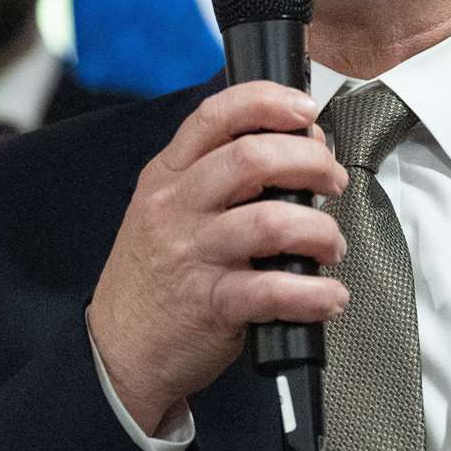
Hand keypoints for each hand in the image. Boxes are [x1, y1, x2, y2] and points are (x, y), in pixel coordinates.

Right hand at [87, 82, 349, 433]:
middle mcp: (177, 207)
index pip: (216, 115)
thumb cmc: (155, 274)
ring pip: (271, 221)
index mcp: (169, 175)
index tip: (306, 110)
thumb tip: (303, 145)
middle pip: (252, 159)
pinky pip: (273, 290)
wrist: (117, 348)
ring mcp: (193, 254)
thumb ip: (225, 173)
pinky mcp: (211, 303)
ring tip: (331, 245)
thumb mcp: (170, 208)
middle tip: (333, 181)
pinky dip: (314, 293)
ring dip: (320, 231)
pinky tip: (328, 296)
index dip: (268, 102)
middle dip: (311, 163)